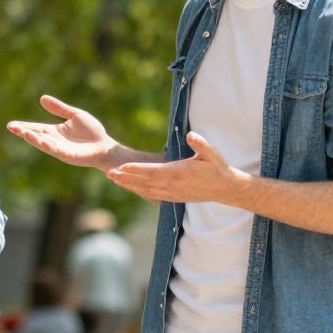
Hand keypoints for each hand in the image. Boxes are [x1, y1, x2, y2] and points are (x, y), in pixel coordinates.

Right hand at [6, 95, 121, 169]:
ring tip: (23, 132)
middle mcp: (54, 141)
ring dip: (32, 138)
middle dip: (23, 132)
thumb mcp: (74, 115)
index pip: (36, 128)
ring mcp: (60, 149)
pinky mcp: (67, 155)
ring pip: (43, 143)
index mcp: (55, 132)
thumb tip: (42, 98)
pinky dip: (47, 145)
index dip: (24, 126)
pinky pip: (55, 149)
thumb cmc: (92, 132)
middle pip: (35, 136)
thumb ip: (59, 108)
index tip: (11, 125)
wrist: (105, 146)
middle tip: (11, 127)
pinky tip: (41, 140)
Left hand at [106, 131, 242, 203]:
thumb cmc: (217, 167)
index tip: (121, 167)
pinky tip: (129, 187)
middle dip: (125, 178)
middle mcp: (173, 185)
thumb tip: (190, 134)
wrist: (224, 189)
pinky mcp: (174, 197)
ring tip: (113, 179)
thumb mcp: (212, 153)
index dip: (136, 170)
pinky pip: (152, 194)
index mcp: (179, 172)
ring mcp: (172, 193)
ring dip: (128, 184)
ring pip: (145, 190)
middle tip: (108, 173)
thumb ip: (200, 144)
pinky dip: (138, 190)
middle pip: (144, 182)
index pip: (152, 171)